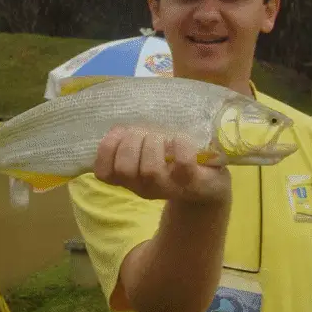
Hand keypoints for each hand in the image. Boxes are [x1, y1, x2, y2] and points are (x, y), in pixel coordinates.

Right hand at [94, 126, 230, 203]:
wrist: (209, 186)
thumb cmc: (172, 161)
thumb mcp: (146, 153)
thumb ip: (132, 140)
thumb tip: (121, 123)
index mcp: (129, 180)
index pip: (103, 172)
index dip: (105, 149)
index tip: (119, 132)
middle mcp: (144, 188)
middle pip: (124, 168)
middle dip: (131, 142)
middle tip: (145, 133)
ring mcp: (169, 188)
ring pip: (150, 169)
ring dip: (154, 144)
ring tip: (163, 137)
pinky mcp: (193, 182)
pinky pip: (183, 163)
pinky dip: (180, 144)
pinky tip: (181, 138)